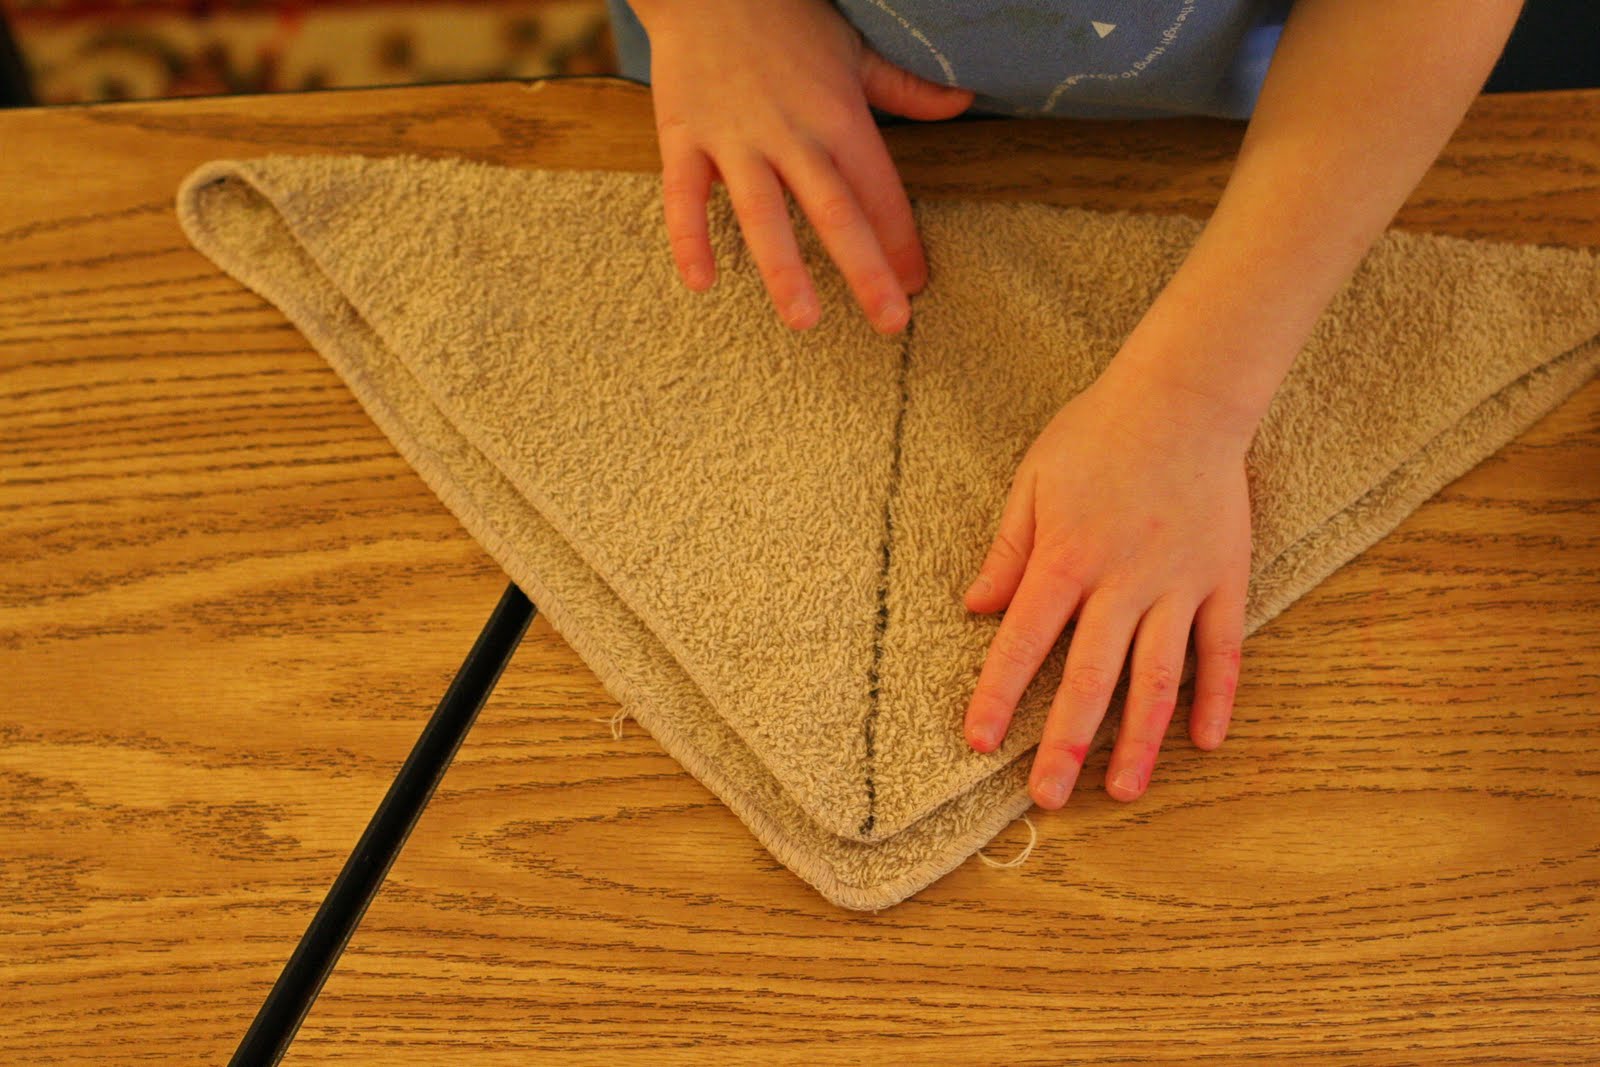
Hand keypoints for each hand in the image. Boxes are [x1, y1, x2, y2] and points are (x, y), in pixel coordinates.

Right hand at [634, 0, 972, 332]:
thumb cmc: (786, 18)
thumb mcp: (853, 50)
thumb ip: (905, 88)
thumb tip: (963, 102)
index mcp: (838, 115)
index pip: (879, 188)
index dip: (902, 239)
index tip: (918, 285)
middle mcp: (791, 132)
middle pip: (834, 210)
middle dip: (865, 267)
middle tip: (890, 322)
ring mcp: (735, 137)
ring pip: (763, 211)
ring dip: (783, 267)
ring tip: (804, 319)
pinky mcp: (684, 135)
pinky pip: (684, 194)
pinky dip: (688, 237)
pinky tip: (701, 283)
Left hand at [961, 360, 1254, 808]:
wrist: (1185, 395)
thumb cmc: (1098, 433)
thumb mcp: (1034, 481)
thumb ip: (1009, 550)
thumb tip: (977, 607)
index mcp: (1067, 557)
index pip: (1023, 641)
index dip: (998, 695)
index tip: (979, 743)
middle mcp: (1122, 581)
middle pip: (1090, 678)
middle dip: (1064, 743)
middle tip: (1047, 798)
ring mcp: (1178, 584)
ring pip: (1157, 679)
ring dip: (1139, 741)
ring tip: (1122, 791)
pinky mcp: (1224, 579)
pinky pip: (1222, 650)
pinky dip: (1217, 698)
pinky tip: (1205, 742)